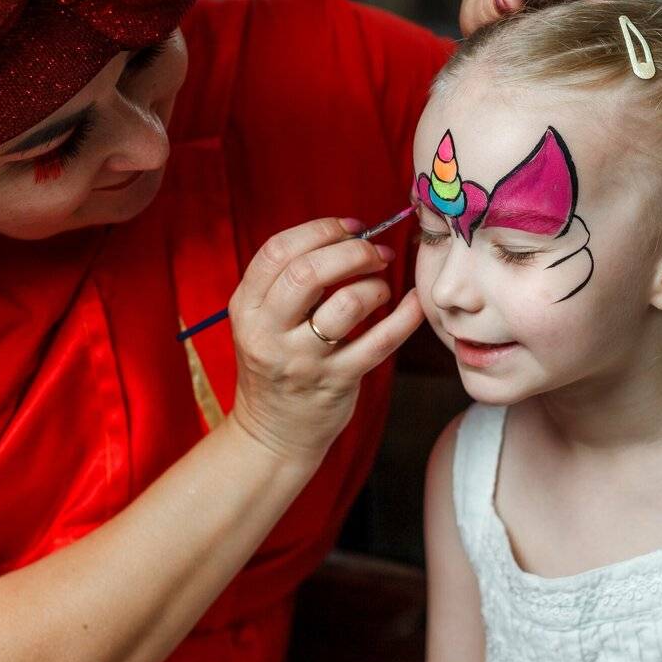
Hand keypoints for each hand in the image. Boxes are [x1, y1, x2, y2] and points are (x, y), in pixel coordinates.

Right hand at [226, 217, 424, 465]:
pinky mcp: (337, 383)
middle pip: (309, 273)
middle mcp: (269, 333)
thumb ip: (289, 280)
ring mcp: (304, 361)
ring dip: (374, 286)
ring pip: (346, 305)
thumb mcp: (261, 320)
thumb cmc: (277, 363)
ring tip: (381, 287)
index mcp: (246, 309)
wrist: (272, 433)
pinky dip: (405, 317)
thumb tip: (347, 236)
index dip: (321, 230)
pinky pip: (380, 342)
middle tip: (377, 252)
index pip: (278, 251)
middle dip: (353, 252)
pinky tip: (415, 302)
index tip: (352, 228)